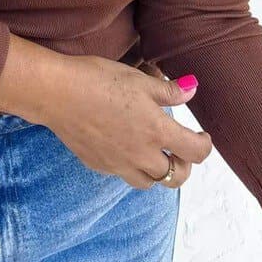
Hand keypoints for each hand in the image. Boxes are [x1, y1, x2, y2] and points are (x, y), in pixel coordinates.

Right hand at [39, 54, 212, 188]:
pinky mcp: (99, 165)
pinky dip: (131, 166)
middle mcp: (141, 154)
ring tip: (152, 151)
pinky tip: (123, 146)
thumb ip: (168, 90)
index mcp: (156, 130)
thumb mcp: (138, 79)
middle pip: (176, 176)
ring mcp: (119, 163)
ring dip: (157, 170)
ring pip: (149, 181)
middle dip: (184, 165)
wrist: (57, 92)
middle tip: (178, 147)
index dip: (205, 145)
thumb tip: (191, 90)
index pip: (195, 152)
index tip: (202, 136)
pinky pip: (123, 174)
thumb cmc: (98, 79)